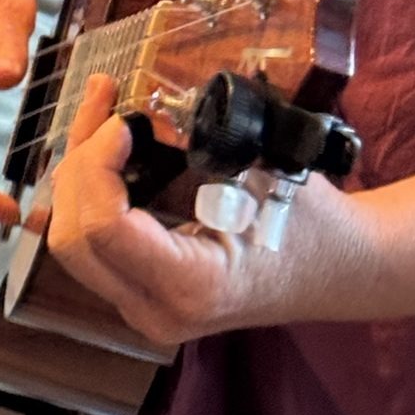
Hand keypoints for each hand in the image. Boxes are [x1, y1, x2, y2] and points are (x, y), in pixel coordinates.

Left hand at [44, 76, 373, 348]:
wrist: (343, 270)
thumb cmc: (312, 221)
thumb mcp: (263, 174)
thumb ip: (202, 145)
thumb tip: (145, 102)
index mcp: (190, 286)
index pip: (101, 229)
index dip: (96, 164)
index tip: (123, 120)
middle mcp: (157, 312)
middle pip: (71, 238)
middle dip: (78, 162)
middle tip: (105, 102)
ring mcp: (146, 310)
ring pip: (72, 242)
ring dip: (78, 171)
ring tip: (101, 108)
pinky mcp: (144, 294)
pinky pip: (93, 245)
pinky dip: (91, 191)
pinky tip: (106, 146)